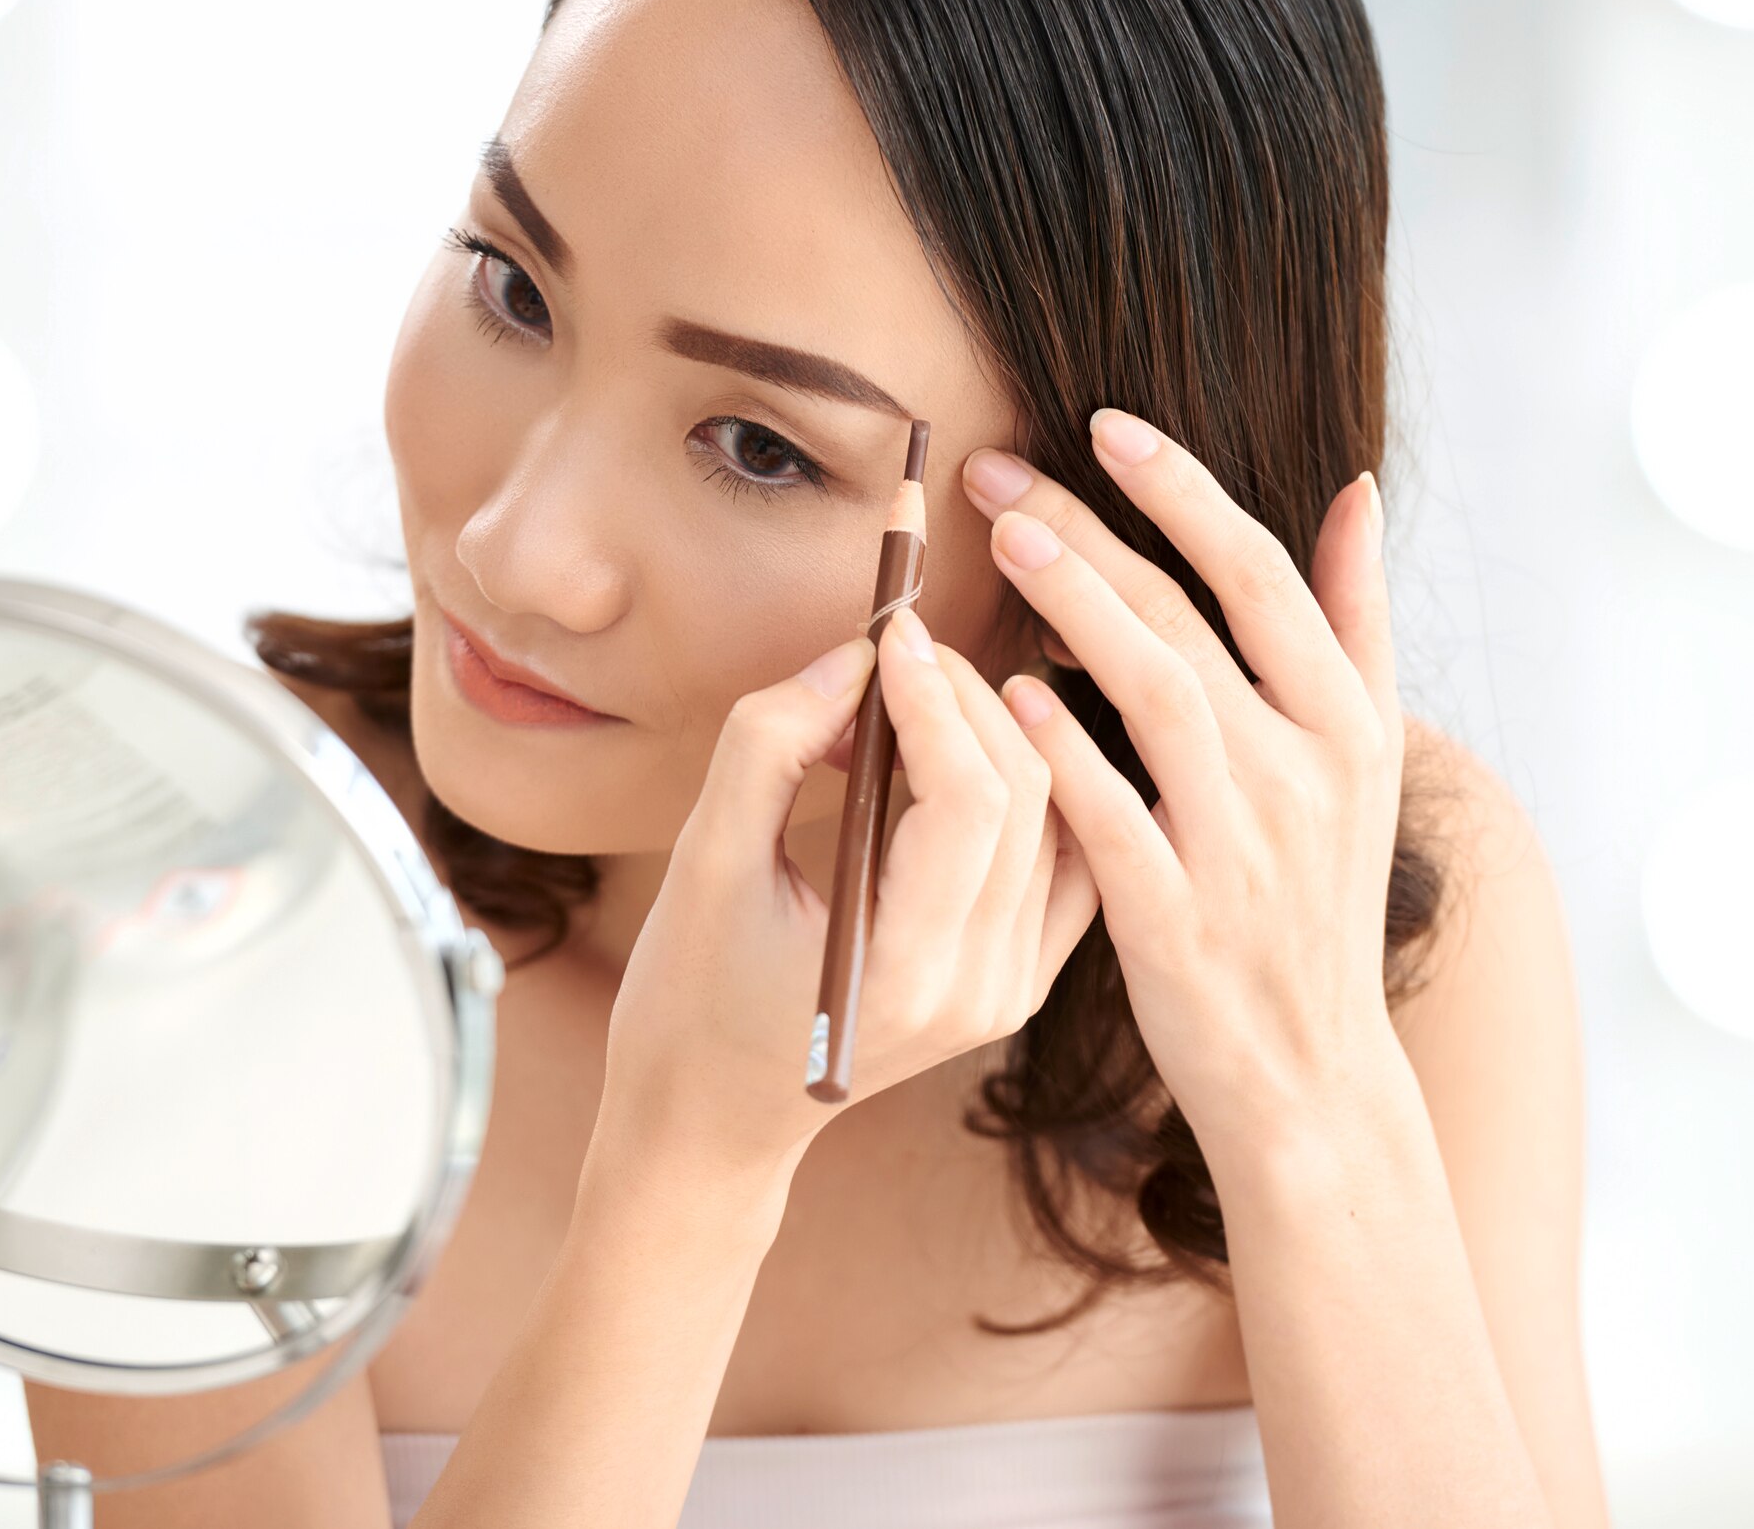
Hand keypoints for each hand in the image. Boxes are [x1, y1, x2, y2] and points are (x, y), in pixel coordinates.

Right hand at [597, 613, 1099, 1181]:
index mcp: (901, 971)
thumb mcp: (703, 862)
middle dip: (968, 700)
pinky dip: (1036, 792)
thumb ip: (770, 746)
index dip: (937, 700)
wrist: (712, 1121)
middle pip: (1023, 799)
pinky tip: (975, 750)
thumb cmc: (688, 995)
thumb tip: (854, 656)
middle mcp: (978, 990)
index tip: (891, 632)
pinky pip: (1065, 864)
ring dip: (998, 736)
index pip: (968, 802)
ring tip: (914, 702)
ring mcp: (1008, 994)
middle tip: (901, 651)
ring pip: (1055, 821)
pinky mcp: (1017, 985)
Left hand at [961, 410, 1406, 1155]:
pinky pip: (1111, 814)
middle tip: (999, 473)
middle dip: (1089, 531)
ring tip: (1001, 543)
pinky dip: (1060, 748)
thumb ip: (1353, 621)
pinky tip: (1002, 691)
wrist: (1310, 1072)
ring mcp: (1242, 846)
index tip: (1105, 425)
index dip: (1182, 491)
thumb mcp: (1366, 758)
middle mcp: (1305, 772)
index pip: (1262, 572)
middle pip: (1189, 617)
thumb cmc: (1317, 898)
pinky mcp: (1177, 920)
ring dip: (1072, 606)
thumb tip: (1359, 488)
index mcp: (1348, 721)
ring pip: (1153, 694)